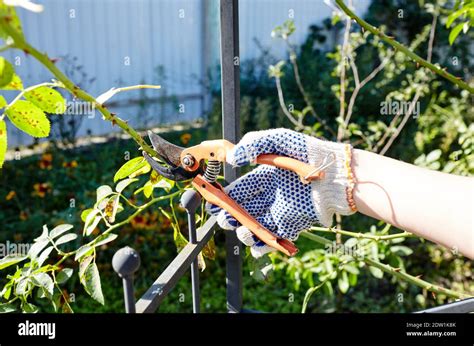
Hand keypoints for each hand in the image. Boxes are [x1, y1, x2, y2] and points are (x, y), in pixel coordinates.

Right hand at [207, 128, 356, 257]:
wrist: (337, 174)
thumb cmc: (309, 153)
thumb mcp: (279, 140)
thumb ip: (254, 143)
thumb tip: (231, 158)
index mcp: (265, 177)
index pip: (239, 190)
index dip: (224, 196)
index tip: (212, 201)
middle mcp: (270, 196)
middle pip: (243, 211)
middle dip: (230, 216)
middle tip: (225, 217)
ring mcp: (280, 212)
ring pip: (254, 227)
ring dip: (244, 232)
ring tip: (243, 229)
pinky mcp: (292, 225)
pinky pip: (273, 239)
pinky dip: (263, 245)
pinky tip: (258, 242)